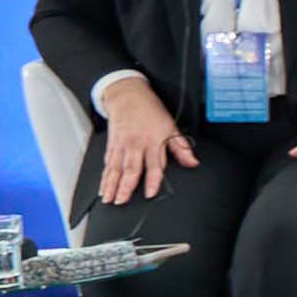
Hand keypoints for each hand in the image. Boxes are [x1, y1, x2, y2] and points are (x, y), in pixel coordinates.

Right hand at [91, 74, 193, 209]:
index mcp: (152, 141)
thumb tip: (193, 163)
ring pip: (116, 169)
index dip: (152, 180)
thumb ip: (182, 148)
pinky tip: (104, 188)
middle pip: (130, 169)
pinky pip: (108, 164)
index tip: (150, 193)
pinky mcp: (112, 145)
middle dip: (125, 187)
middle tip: (122, 201)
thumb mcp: (171, 126)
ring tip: (109, 199)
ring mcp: (121, 145)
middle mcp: (135, 144)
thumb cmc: (150, 111)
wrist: (128, 95)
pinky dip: (105, 177)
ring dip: (112, 185)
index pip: (153, 165)